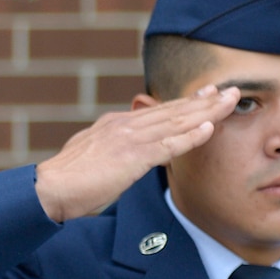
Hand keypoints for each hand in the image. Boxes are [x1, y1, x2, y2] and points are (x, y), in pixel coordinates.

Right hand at [33, 85, 236, 221]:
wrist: (49, 188)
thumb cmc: (67, 182)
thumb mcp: (92, 156)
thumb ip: (114, 152)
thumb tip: (129, 156)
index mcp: (114, 124)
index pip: (157, 112)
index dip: (184, 103)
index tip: (205, 96)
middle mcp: (124, 124)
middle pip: (172, 110)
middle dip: (203, 101)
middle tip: (229, 90)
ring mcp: (128, 138)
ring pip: (176, 122)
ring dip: (206, 112)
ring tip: (230, 101)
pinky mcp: (131, 156)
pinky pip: (168, 145)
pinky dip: (190, 136)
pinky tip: (209, 128)